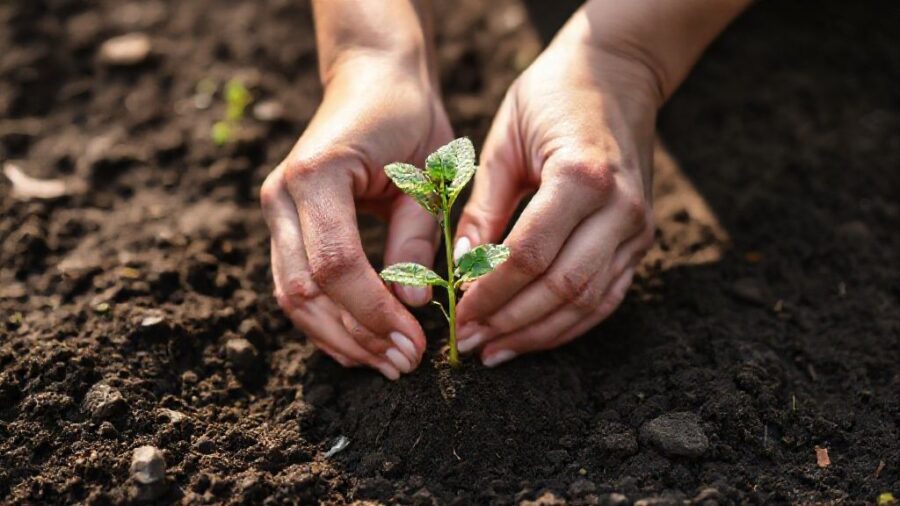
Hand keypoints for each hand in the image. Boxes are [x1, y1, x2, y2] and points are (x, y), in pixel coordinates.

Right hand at [260, 53, 451, 378]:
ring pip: (292, 296)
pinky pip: (296, 284)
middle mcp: (282, 195)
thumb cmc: (408, 117)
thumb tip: (411, 305)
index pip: (336, 264)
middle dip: (355, 337)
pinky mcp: (284, 224)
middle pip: (304, 290)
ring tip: (385, 362)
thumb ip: (415, 240)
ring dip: (338, 337)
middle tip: (402, 364)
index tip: (415, 342)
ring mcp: (276, 210)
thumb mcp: (426, 176)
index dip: (373, 312)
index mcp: (318, 175)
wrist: (372, 76)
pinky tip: (361, 341)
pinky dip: (327, 319)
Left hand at [452, 26, 660, 365]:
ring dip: (540, 333)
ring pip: (589, 301)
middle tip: (472, 342)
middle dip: (512, 322)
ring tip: (497, 350)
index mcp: (582, 175)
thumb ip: (484, 208)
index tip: (459, 315)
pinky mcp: (643, 238)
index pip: (531, 255)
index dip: (492, 292)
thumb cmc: (552, 95)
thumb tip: (460, 268)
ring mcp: (639, 227)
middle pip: (563, 287)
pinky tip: (535, 336)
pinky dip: (571, 323)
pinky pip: (609, 296)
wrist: (619, 71)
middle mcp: (621, 207)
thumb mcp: (505, 141)